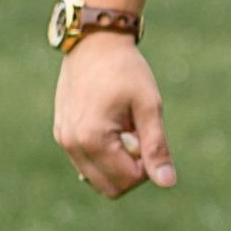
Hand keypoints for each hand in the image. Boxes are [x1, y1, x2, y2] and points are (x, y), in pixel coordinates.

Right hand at [55, 33, 176, 198]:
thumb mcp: (149, 106)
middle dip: (132, 170)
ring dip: (117, 164)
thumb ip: (156, 147)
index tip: (148, 134)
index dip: (148, 166)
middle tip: (138, 134)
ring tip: (124, 129)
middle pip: (110, 188)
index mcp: (92, 139)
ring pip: (96, 180)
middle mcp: (72, 145)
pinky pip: (86, 164)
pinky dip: (103, 156)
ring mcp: (63, 140)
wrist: (95, 42)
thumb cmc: (126, 70)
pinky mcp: (62, 134)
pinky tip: (111, 127)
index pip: (128, 181)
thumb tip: (167, 182)